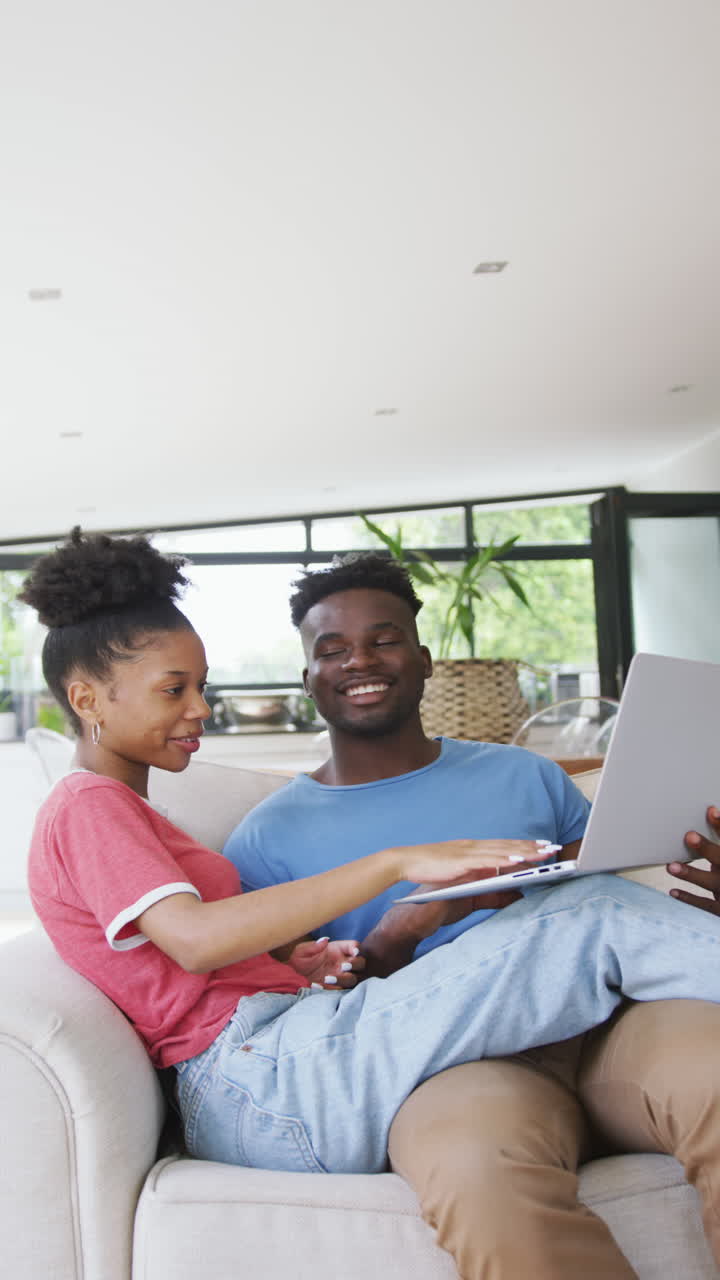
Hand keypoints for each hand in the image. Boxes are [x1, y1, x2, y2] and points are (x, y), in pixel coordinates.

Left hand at [288, 937, 365, 987]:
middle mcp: (343, 963)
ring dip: (344, 979)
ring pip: (353, 979)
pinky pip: (341, 991)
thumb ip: (313, 946)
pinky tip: (318, 986)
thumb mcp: (302, 951)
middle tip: (343, 967)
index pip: (354, 946)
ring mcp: (341, 977)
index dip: (356, 949)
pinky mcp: (336, 990)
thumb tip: (324, 941)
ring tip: (327, 978)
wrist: (292, 978)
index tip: (353, 952)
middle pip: (361, 963)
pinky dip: (333, 989)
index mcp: (338, 950)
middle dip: (355, 964)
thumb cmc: (299, 960)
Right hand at [395, 838, 556, 886]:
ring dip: (525, 851)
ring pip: (503, 851)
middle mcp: (474, 847)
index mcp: (472, 849)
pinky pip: (488, 860)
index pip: (504, 846)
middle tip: (553, 846)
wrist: (404, 862)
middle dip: (531, 847)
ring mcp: (468, 852)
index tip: (542, 846)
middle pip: (508, 846)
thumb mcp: (460, 881)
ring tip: (543, 852)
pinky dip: (505, 859)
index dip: (524, 846)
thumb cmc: (430, 873)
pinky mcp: (462, 860)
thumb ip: (480, 885)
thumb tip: (498, 890)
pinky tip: (519, 859)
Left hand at [668, 805, 719, 916]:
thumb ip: (716, 844)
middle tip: (690, 836)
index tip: (711, 811)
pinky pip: (706, 905)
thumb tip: (702, 818)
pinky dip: (690, 898)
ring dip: (692, 874)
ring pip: (712, 883)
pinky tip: (672, 891)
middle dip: (707, 848)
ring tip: (672, 866)